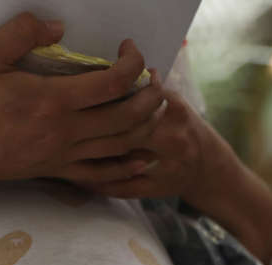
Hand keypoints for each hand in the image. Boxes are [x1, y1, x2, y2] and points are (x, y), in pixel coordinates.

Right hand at [0, 13, 166, 187]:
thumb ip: (22, 32)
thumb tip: (58, 26)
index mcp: (52, 101)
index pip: (113, 83)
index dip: (132, 63)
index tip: (130, 49)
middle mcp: (64, 132)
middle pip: (128, 117)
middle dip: (151, 95)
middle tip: (154, 77)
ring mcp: (63, 155)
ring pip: (122, 146)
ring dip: (147, 125)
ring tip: (155, 105)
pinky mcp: (57, 170)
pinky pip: (102, 174)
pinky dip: (128, 167)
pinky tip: (143, 158)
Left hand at [63, 82, 215, 199]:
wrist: (206, 166)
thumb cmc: (179, 126)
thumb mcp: (172, 101)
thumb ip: (146, 90)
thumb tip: (117, 69)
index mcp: (175, 111)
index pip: (142, 99)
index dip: (114, 92)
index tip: (90, 87)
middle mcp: (173, 139)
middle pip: (129, 131)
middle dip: (97, 127)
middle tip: (68, 123)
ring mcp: (166, 167)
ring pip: (123, 162)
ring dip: (92, 157)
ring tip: (65, 151)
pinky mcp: (157, 189)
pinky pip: (122, 188)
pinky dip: (98, 183)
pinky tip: (77, 177)